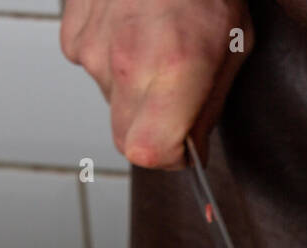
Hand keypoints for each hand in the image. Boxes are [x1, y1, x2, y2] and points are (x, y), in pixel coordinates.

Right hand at [60, 0, 249, 167]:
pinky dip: (113, 60)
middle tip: (176, 98)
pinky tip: (133, 30)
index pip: (150, 153)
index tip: (187, 145)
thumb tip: (191, 149)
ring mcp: (93, 49)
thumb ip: (209, 106)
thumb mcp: (234, 46)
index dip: (172, 157)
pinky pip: (94, 71)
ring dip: (134, 90)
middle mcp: (126, 62)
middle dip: (152, 131)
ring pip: (112, 102)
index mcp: (173, 68)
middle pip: (126, 140)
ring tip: (156, 45)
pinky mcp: (72, 36)